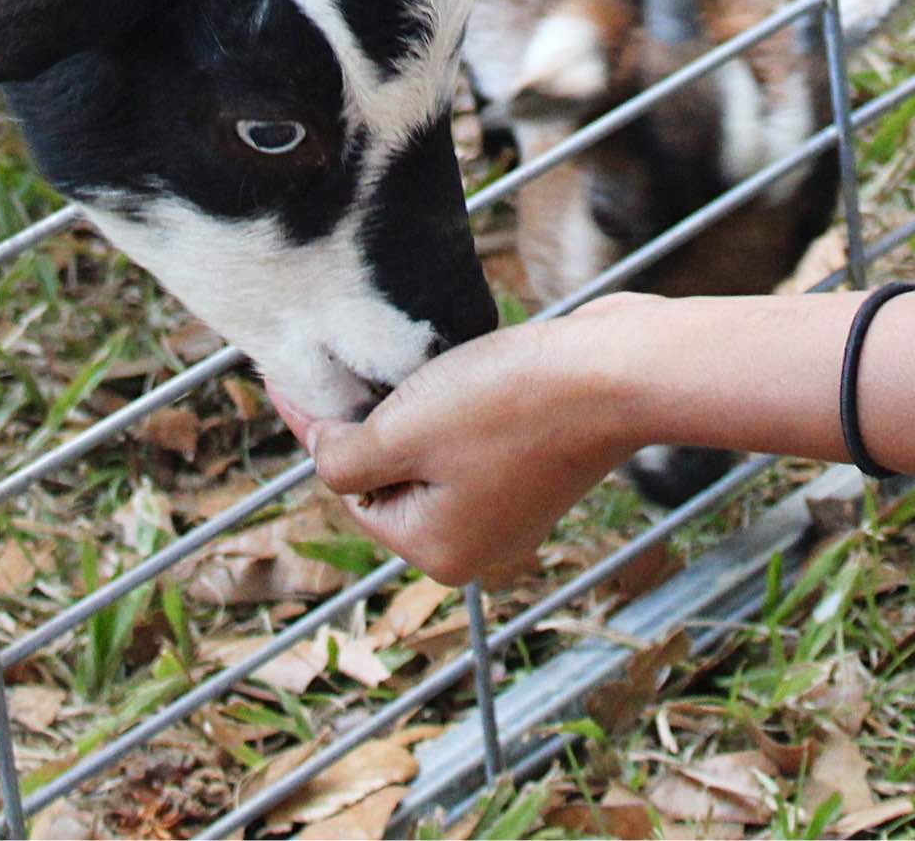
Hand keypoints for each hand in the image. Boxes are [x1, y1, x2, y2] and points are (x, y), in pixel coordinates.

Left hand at [295, 306, 658, 585]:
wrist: (616, 373)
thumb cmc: (508, 406)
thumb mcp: (403, 432)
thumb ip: (343, 456)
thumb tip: (321, 450)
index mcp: (439, 551)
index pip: (355, 492)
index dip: (329, 431)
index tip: (298, 377)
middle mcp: (479, 542)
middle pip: (396, 476)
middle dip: (383, 421)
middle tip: (369, 362)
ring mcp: (516, 506)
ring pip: (436, 451)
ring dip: (423, 407)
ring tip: (427, 362)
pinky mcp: (541, 464)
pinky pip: (477, 437)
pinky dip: (465, 402)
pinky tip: (471, 366)